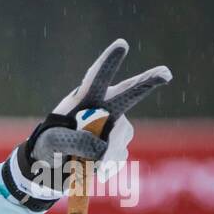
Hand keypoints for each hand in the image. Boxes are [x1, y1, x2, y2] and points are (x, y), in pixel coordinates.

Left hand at [6, 39, 171, 207]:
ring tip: (79, 160)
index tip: (122, 45)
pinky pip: (117, 157)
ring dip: (103, 152)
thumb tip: (101, 147)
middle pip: (129, 92)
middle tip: (165, 73)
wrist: (53, 166)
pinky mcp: (117, 145)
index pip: (97, 78)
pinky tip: (90, 168)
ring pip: (121, 136)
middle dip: (147, 82)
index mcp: (85, 99)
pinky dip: (104, 167)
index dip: (109, 62)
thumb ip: (73, 141)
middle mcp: (105, 108)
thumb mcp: (51, 142)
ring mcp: (115, 126)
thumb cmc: (48, 146)